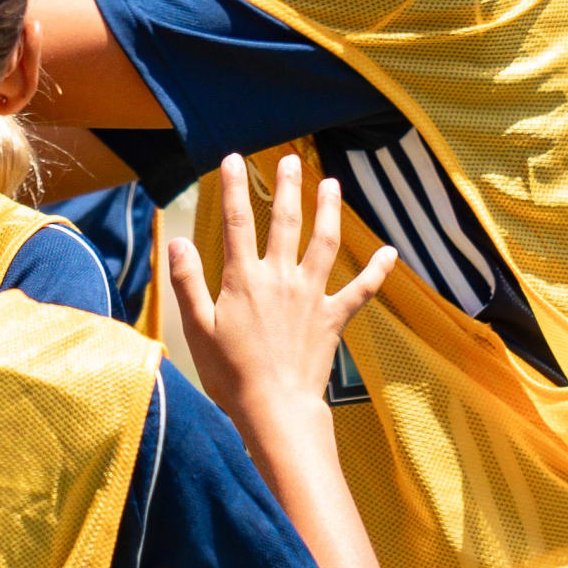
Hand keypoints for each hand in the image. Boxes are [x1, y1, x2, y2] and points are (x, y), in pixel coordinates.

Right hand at [162, 155, 393, 421]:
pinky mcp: (333, 318)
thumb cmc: (230, 373)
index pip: (237, 223)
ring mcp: (311, 297)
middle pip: (286, 223)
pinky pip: (361, 290)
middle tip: (290, 160)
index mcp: (245, 279)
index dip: (233, 188)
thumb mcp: (197, 328)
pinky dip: (377, 271)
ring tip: (332, 184)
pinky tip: (390, 253)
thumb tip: (177, 241)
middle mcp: (281, 279)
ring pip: (324, 243)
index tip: (232, 159)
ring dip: (329, 211)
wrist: (274, 408)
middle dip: (288, 188)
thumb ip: (187, 282)